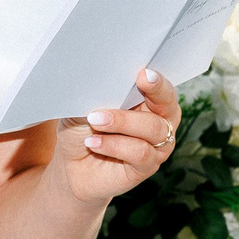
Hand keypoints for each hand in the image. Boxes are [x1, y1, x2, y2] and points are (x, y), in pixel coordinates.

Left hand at [53, 69, 180, 202]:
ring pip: (153, 128)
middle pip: (167, 104)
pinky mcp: (147, 167)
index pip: (161, 85)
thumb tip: (104, 82)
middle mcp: (161, 121)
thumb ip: (100, 94)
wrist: (71, 165)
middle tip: (139, 80)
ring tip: (94, 120)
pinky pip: (140, 153)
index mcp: (150, 99)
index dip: (157, 79)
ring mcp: (157, 145)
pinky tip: (93, 143)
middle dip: (154, 91)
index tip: (144, 72)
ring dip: (122, 121)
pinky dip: (115, 145)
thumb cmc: (82, 129)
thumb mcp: (86, 107)